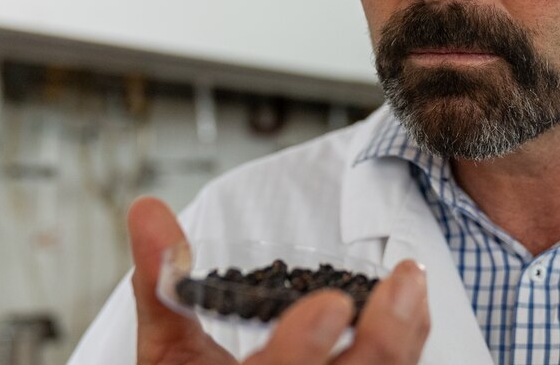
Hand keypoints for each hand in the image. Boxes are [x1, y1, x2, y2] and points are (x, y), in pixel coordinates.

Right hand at [128, 196, 429, 364]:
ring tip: (412, 285)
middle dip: (383, 338)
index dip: (301, 347)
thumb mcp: (167, 351)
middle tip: (404, 281)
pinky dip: (405, 348)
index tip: (331, 303)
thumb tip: (147, 209)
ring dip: (405, 337)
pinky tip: (408, 312)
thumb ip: (160, 281)